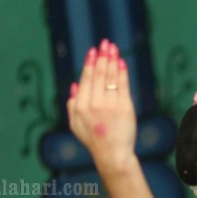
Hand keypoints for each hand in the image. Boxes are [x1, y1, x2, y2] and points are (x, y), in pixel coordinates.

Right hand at [66, 39, 136, 173]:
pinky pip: (123, 86)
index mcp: (80, 105)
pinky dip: (122, 73)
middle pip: (98, 74)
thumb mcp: (75, 124)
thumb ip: (72, 104)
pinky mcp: (124, 108)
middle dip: (102, 56)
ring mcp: (109, 105)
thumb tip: (75, 84)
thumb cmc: (93, 140)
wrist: (112, 154)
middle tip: (105, 43)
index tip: (93, 51)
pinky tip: (122, 62)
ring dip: (112, 60)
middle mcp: (94, 103)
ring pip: (110, 78)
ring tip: (113, 48)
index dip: (90, 63)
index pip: (86, 79)